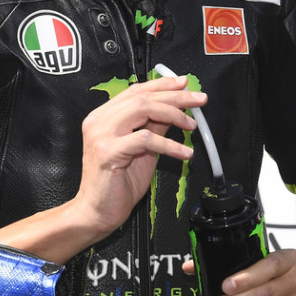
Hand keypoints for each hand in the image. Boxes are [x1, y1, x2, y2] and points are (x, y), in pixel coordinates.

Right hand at [75, 76, 204, 236]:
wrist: (96, 211)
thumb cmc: (116, 183)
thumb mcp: (142, 150)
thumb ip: (155, 126)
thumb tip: (174, 109)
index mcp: (103, 117)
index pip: (135, 91)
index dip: (162, 84)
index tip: (184, 84)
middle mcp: (99, 121)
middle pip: (142, 97)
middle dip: (175, 96)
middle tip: (198, 99)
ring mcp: (101, 134)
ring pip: (143, 110)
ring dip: (173, 114)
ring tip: (191, 127)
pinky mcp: (108, 152)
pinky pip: (145, 139)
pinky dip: (169, 144)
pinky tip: (184, 152)